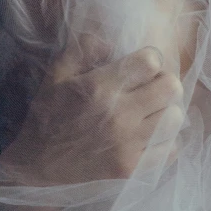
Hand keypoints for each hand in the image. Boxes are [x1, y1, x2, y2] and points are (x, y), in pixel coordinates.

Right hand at [0, 33, 183, 185]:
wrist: (35, 166)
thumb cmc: (48, 114)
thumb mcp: (58, 73)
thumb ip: (85, 48)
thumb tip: (111, 41)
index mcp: (101, 87)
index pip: (152, 62)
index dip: (149, 60)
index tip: (140, 66)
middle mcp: (119, 115)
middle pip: (172, 87)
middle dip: (163, 82)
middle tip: (150, 88)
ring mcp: (128, 145)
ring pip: (175, 117)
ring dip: (166, 111)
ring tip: (151, 112)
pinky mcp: (131, 169)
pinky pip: (170, 149)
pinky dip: (165, 141)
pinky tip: (150, 135)